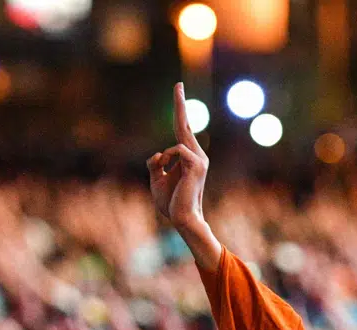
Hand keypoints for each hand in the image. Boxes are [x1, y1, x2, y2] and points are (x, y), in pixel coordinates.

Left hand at [147, 84, 208, 235]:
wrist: (182, 218)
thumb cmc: (171, 202)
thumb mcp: (157, 179)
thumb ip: (156, 163)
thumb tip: (158, 154)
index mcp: (189, 158)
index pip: (183, 130)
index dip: (180, 111)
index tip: (179, 91)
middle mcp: (198, 155)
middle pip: (184, 124)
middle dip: (180, 103)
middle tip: (178, 83)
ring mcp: (200, 159)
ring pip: (177, 140)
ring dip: (164, 160)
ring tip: (167, 176)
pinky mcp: (197, 164)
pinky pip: (176, 150)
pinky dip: (167, 160)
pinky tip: (170, 173)